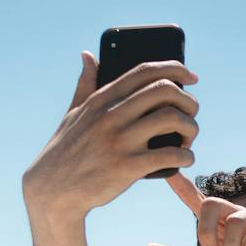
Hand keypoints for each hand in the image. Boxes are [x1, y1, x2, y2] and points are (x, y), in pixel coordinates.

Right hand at [21, 53, 199, 222]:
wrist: (53, 190)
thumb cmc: (66, 150)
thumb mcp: (73, 113)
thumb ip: (85, 83)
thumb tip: (88, 55)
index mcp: (102, 99)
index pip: (145, 71)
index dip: (175, 68)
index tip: (192, 78)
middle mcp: (112, 115)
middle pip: (165, 90)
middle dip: (188, 101)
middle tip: (190, 115)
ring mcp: (120, 140)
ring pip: (173, 119)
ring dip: (191, 128)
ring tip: (187, 140)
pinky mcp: (128, 167)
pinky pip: (171, 155)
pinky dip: (186, 156)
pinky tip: (184, 160)